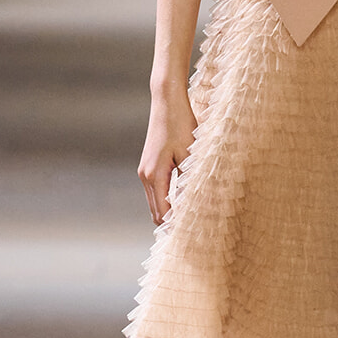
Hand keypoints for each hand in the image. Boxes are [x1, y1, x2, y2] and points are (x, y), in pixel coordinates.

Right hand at [138, 83, 195, 225]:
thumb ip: (188, 180)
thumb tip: (192, 203)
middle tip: (193, 232)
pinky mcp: (148, 166)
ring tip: (190, 219)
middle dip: (171, 223)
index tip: (192, 235)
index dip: (176, 225)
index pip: (163, 212)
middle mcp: (145, 176)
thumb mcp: (190, 153)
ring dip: (168, 211)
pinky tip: (182, 201)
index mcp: (154, 175)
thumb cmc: (181, 125)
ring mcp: (144, 171)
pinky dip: (166, 200)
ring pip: (155, 202)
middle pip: (156, 212)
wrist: (166, 103)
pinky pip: (156, 191)